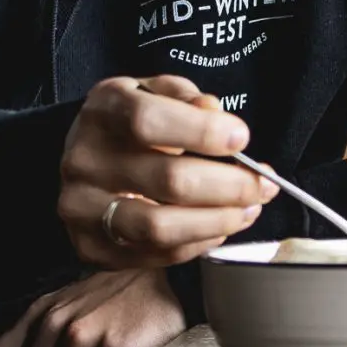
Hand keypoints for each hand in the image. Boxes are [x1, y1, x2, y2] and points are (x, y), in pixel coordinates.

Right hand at [57, 74, 275, 267]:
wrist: (82, 160)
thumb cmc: (130, 124)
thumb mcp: (154, 93)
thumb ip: (185, 97)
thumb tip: (214, 113)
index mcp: (103, 110)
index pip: (149, 121)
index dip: (202, 132)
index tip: (241, 138)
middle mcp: (85, 160)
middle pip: (167, 180)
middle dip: (229, 185)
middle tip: (263, 184)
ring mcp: (83, 208)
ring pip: (161, 227)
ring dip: (218, 221)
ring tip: (249, 209)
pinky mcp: (92, 247)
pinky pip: (156, 254)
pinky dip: (198, 243)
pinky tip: (219, 227)